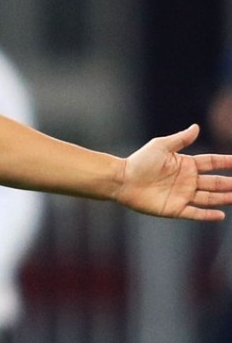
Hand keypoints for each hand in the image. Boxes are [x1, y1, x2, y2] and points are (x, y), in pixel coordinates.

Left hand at [117, 124, 231, 219]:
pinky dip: (207, 215)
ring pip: (209, 198)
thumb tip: (197, 127)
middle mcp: (188, 181)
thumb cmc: (139, 161)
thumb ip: (180, 140)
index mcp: (186, 165)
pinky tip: (221, 214)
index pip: (212, 162)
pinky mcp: (175, 208)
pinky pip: (195, 213)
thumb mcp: (161, 146)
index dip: (227, 162)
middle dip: (230, 183)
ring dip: (224, 198)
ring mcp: (182, 195)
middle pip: (215, 182)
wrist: (122, 180)